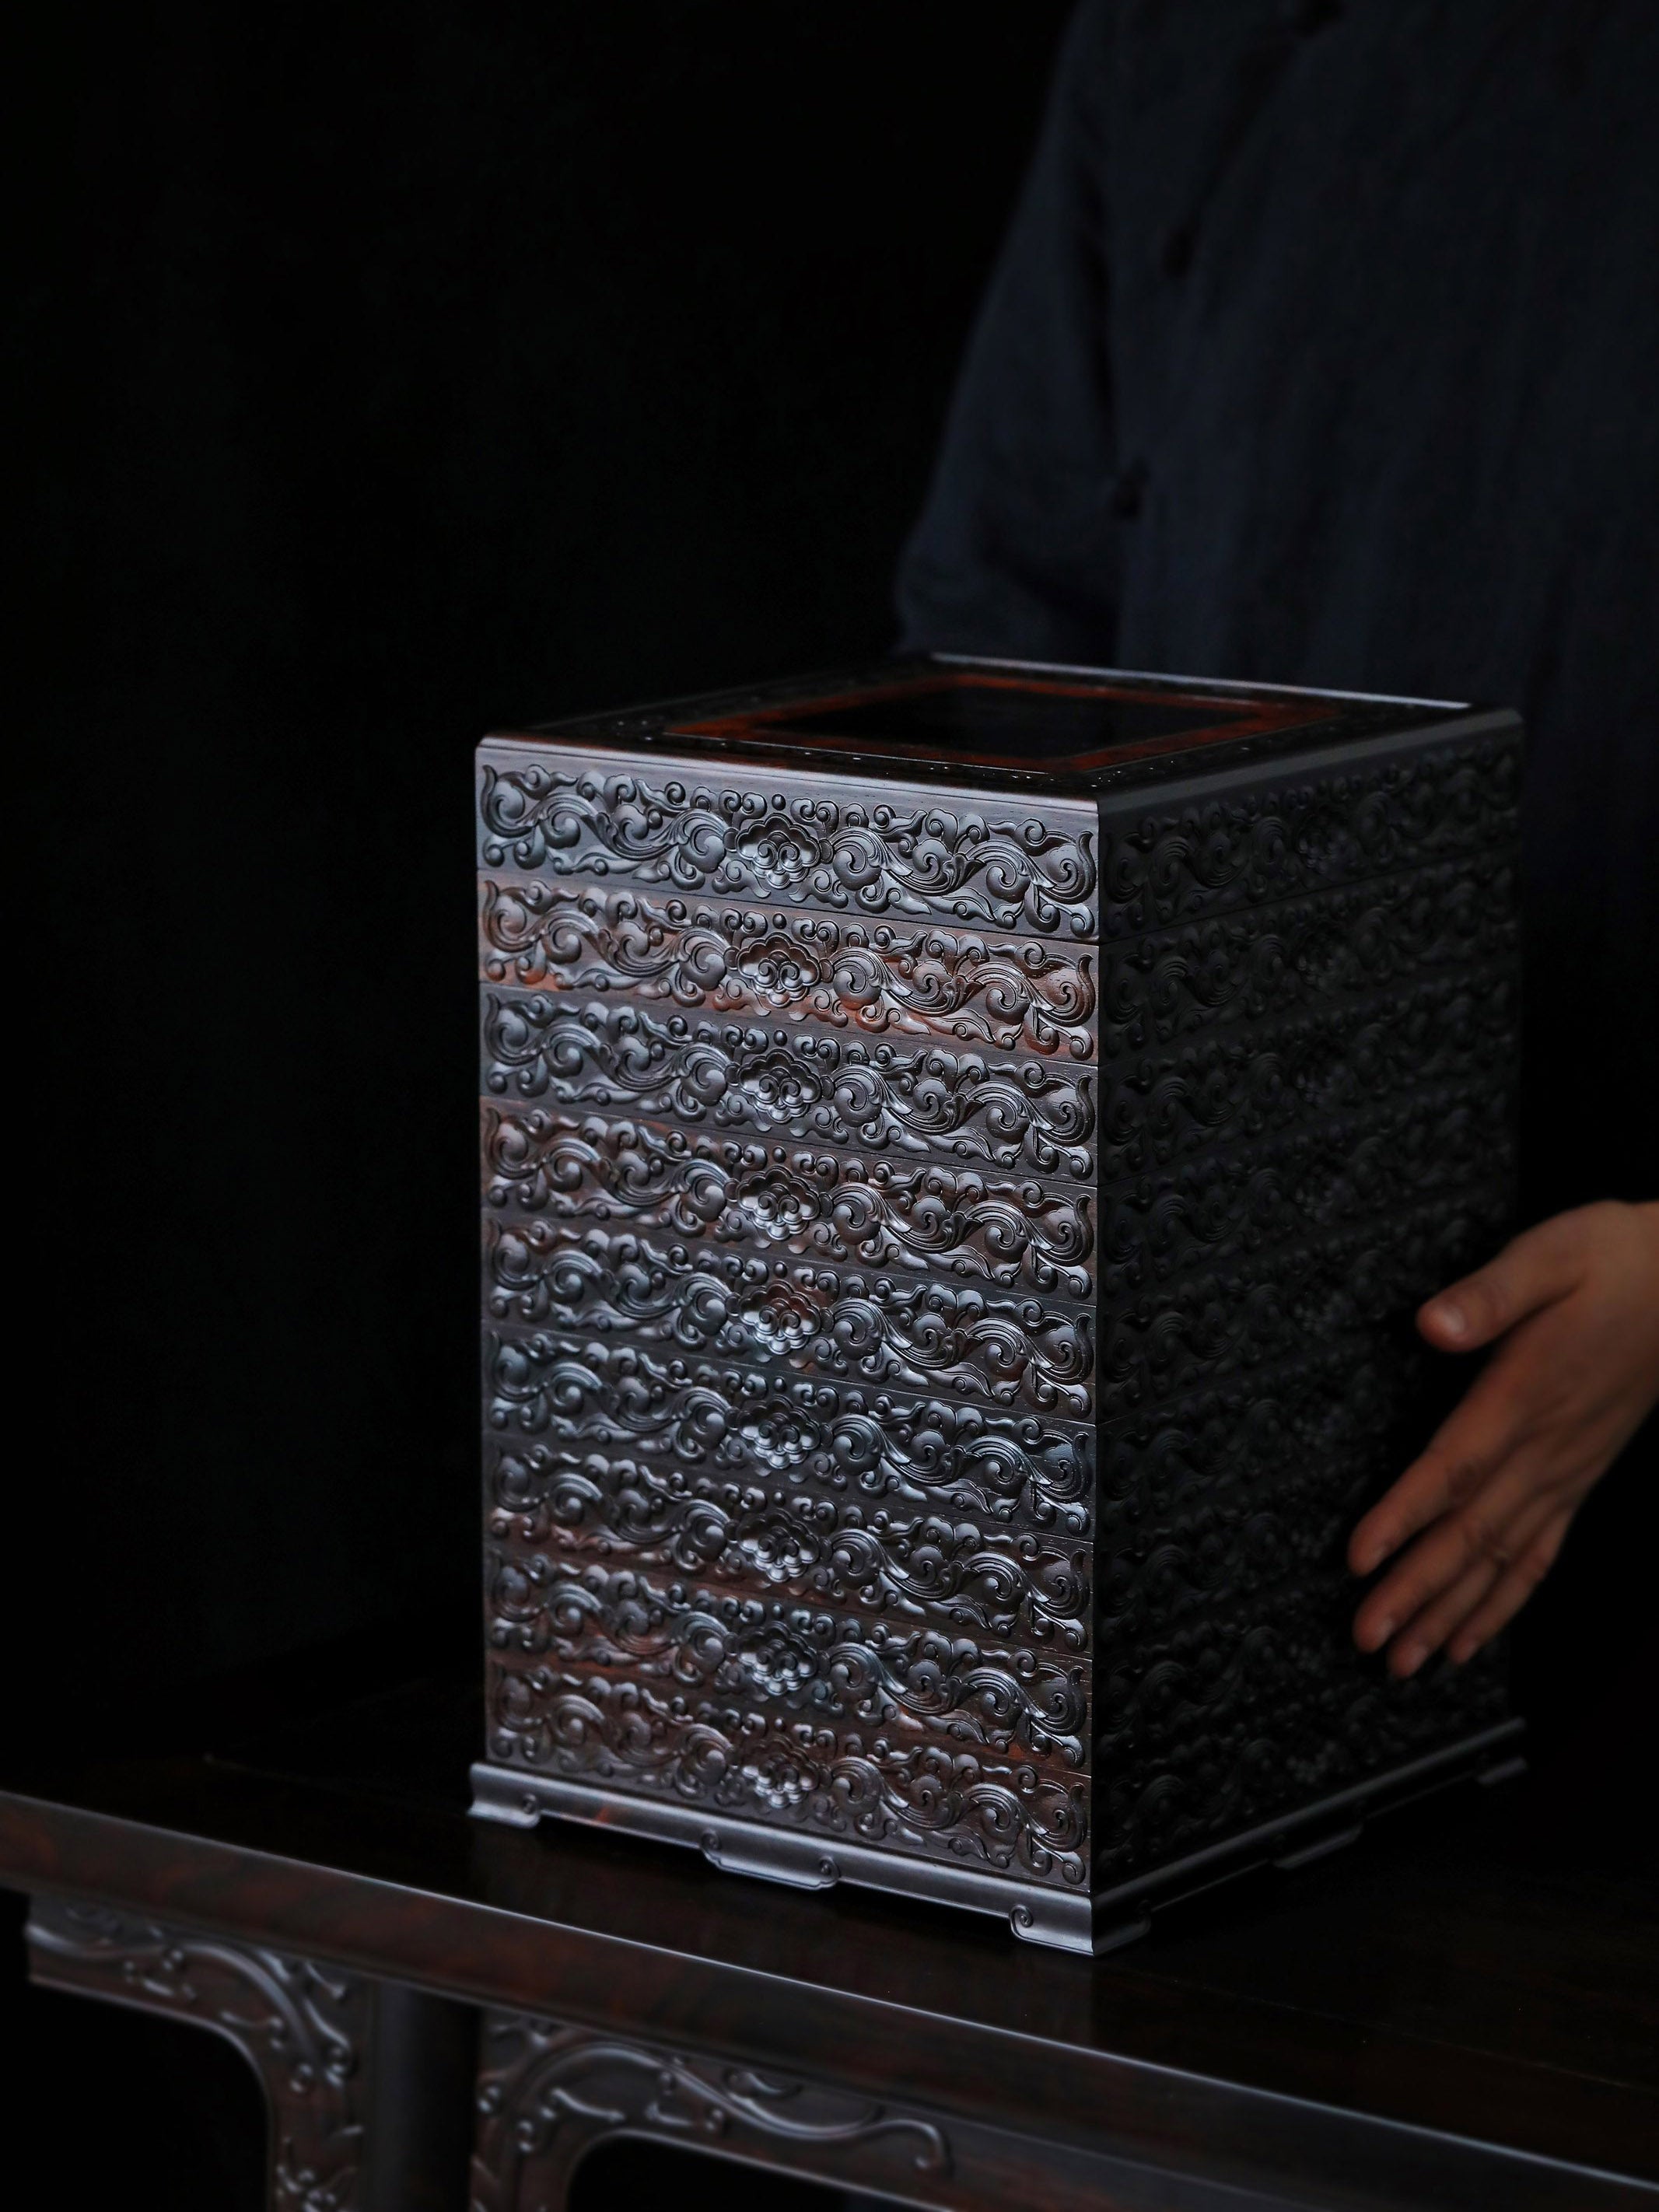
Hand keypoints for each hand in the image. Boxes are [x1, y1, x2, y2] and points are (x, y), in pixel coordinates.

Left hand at [1349, 1200, 1658, 1675]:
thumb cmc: (1612, 1260)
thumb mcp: (1550, 1255)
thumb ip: (1489, 1293)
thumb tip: (1431, 1323)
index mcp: (1526, 1395)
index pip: (1453, 1468)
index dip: (1403, 1517)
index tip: (1359, 1560)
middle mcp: (1546, 1448)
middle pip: (1470, 1533)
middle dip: (1415, 1592)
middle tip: (1366, 1640)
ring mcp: (1566, 1471)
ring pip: (1502, 1559)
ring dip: (1450, 1613)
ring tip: (1403, 1663)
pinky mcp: (1579, 1478)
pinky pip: (1540, 1555)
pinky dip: (1503, 1604)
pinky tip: (1469, 1640)